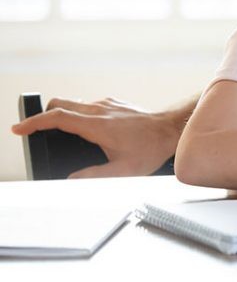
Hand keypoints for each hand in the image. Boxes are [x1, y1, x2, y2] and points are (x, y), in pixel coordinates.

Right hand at [10, 97, 181, 177]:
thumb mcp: (122, 170)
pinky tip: (85, 129)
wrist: (171, 129)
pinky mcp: (114, 102)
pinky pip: (89, 105)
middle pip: (60, 104)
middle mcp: (99, 109)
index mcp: (96, 125)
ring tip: (58, 133)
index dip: (33, 123)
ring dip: (62, 115)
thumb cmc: (150, 149)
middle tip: (35, 131)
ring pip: (74, 103)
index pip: (56, 118)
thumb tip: (71, 179)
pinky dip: (79, 114)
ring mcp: (107, 104)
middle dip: (43, 116)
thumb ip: (93, 176)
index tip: (18, 129)